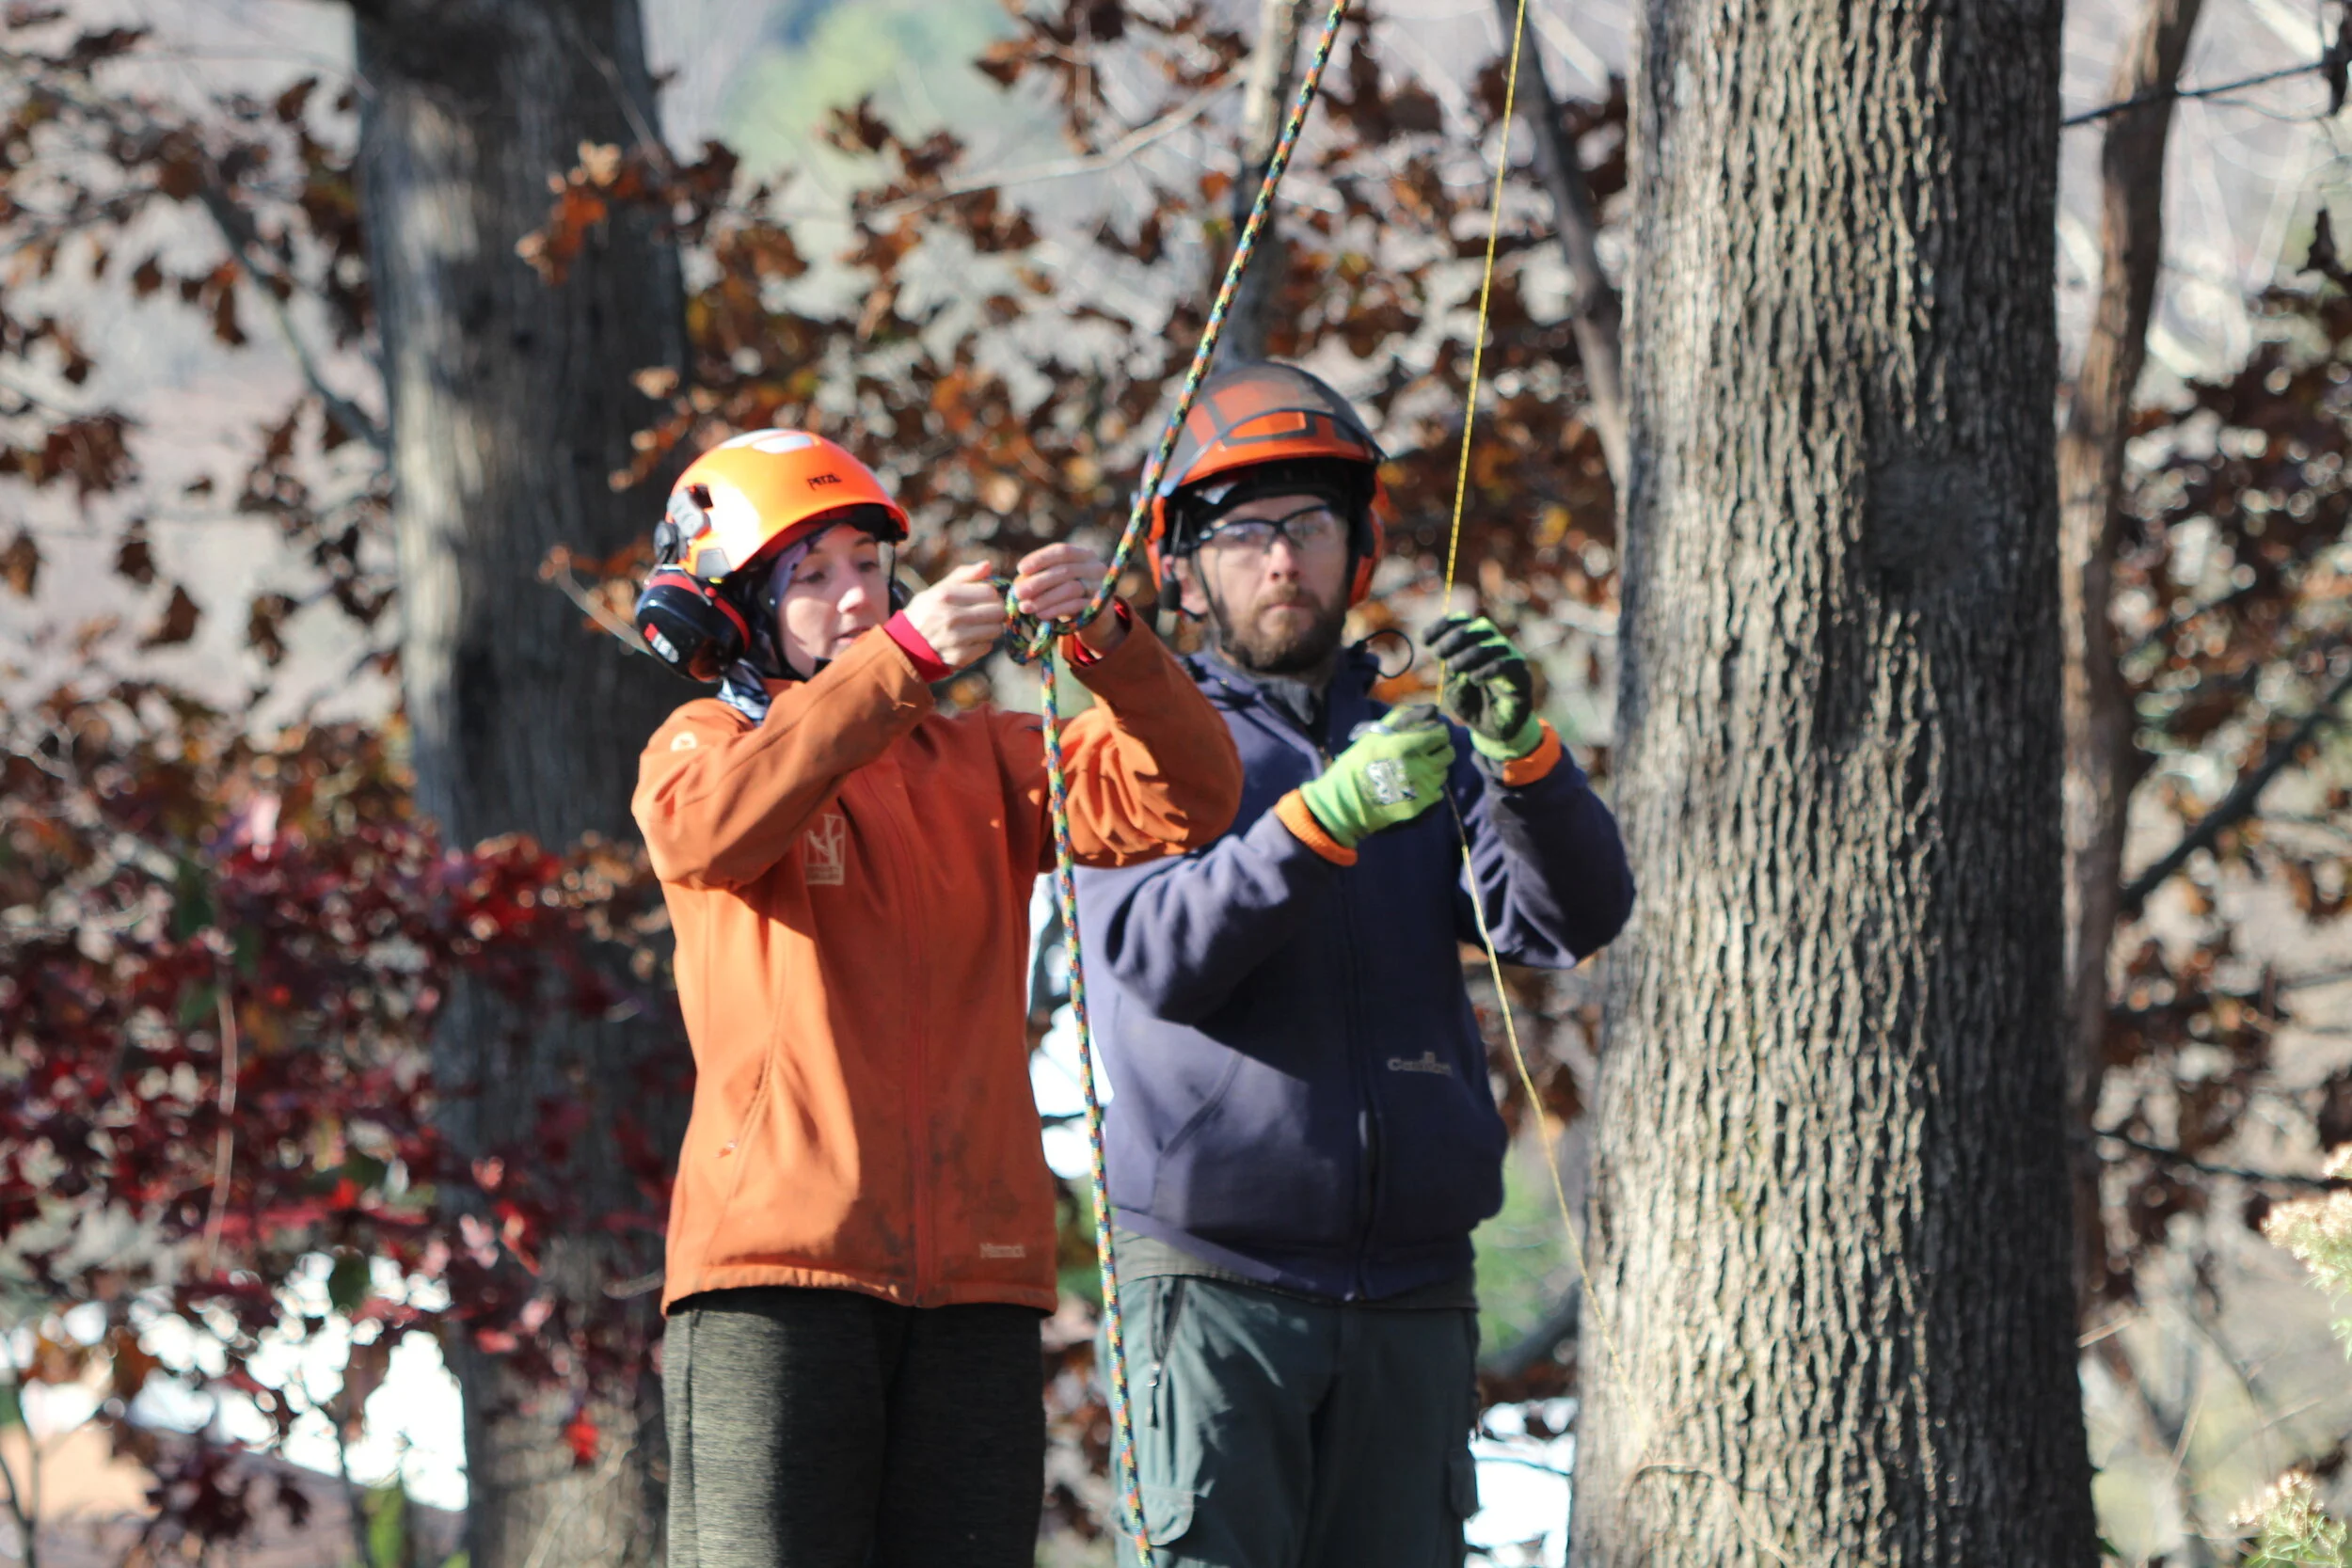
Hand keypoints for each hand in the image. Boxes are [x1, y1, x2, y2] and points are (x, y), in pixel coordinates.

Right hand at [902, 562, 1006, 671]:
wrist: (906, 646)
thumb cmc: (925, 613)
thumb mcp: (937, 590)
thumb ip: (963, 575)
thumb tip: (988, 565)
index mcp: (945, 595)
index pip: (989, 591)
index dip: (992, 593)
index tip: (987, 597)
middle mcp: (951, 617)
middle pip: (997, 610)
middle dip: (995, 610)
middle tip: (987, 612)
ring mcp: (957, 638)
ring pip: (996, 629)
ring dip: (991, 627)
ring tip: (977, 626)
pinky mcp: (961, 656)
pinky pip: (988, 647)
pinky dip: (982, 643)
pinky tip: (969, 640)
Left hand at [1012, 542, 1126, 652]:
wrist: (1096, 621)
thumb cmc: (1070, 597)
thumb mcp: (1056, 583)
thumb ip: (1039, 578)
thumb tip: (1018, 583)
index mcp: (1084, 555)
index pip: (1062, 551)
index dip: (1040, 559)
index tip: (1020, 569)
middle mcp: (1096, 567)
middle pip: (1065, 570)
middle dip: (1038, 582)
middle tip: (1018, 593)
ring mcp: (1101, 587)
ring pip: (1070, 588)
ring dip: (1044, 598)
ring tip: (1026, 607)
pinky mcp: (1102, 607)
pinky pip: (1076, 606)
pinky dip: (1056, 610)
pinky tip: (1041, 615)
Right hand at [1296, 705, 1454, 848]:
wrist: (1347, 802)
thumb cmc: (1357, 764)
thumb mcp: (1374, 735)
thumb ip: (1401, 718)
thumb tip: (1428, 709)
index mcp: (1408, 746)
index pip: (1442, 734)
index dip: (1437, 733)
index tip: (1430, 735)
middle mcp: (1420, 767)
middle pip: (1448, 754)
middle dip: (1439, 750)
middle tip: (1425, 752)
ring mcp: (1422, 788)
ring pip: (1443, 773)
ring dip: (1433, 770)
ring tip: (1415, 771)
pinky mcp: (1422, 806)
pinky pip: (1437, 792)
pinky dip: (1429, 788)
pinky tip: (1413, 787)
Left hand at [1424, 614, 1540, 761]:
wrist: (1494, 730)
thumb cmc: (1473, 705)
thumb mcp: (1452, 689)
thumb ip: (1449, 673)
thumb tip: (1449, 660)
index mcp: (1476, 644)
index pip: (1464, 621)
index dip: (1444, 625)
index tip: (1424, 639)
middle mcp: (1495, 646)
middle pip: (1478, 626)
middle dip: (1454, 638)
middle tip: (1438, 654)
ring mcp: (1510, 658)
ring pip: (1491, 644)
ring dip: (1467, 655)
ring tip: (1454, 669)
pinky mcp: (1520, 675)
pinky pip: (1506, 664)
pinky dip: (1486, 670)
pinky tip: (1473, 679)